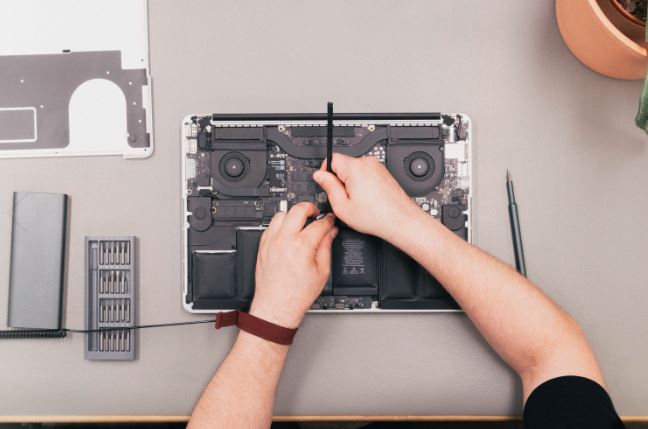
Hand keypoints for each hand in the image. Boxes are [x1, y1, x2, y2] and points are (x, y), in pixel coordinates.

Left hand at [250, 202, 337, 329]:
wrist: (277, 306)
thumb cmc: (297, 295)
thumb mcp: (322, 272)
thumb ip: (327, 248)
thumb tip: (330, 233)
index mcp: (302, 247)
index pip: (319, 224)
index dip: (329, 220)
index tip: (330, 220)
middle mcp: (284, 241)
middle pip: (298, 209)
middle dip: (310, 208)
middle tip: (315, 213)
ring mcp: (271, 242)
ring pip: (281, 214)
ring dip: (292, 215)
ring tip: (300, 222)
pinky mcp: (263, 246)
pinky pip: (270, 226)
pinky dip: (280, 225)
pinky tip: (287, 232)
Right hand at [313, 153, 420, 241]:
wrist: (400, 220)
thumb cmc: (376, 216)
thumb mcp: (342, 206)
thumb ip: (328, 187)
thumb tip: (319, 175)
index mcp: (355, 168)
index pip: (331, 158)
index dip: (326, 172)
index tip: (328, 184)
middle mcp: (367, 163)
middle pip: (343, 164)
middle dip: (340, 179)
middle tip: (345, 197)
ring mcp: (377, 166)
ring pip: (354, 169)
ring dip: (351, 182)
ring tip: (359, 200)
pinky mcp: (382, 172)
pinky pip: (365, 173)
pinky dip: (362, 183)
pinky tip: (367, 198)